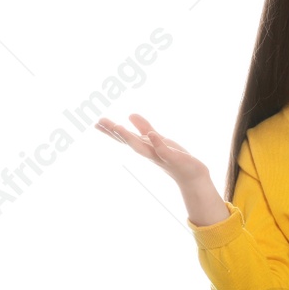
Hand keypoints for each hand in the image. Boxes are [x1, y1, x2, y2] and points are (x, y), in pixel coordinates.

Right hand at [95, 113, 209, 187]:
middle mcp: (148, 152)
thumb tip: (130, 114)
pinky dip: (157, 143)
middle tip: (100, 122)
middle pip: (129, 142)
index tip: (96, 123)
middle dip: (115, 132)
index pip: (125, 138)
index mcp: (145, 146)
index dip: (111, 131)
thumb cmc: (173, 158)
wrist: (192, 175)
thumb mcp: (158, 139)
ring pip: (141, 148)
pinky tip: (152, 134)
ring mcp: (160, 156)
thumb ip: (144, 128)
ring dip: (130, 138)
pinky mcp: (173, 158)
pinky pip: (164, 151)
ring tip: (118, 126)